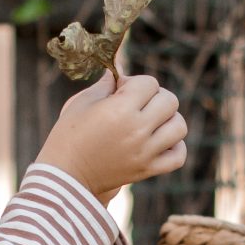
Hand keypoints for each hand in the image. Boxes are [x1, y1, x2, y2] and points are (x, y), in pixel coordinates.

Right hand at [37, 69, 190, 200]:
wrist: (65, 177)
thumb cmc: (68, 136)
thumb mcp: (83, 103)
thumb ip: (106, 84)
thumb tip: (119, 67)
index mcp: (120, 110)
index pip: (149, 83)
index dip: (135, 83)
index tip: (120, 91)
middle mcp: (138, 131)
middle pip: (170, 101)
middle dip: (154, 97)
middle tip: (135, 104)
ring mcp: (146, 152)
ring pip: (179, 126)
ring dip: (168, 119)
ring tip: (149, 122)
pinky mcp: (148, 170)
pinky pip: (179, 156)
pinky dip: (175, 146)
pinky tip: (159, 141)